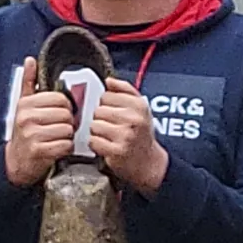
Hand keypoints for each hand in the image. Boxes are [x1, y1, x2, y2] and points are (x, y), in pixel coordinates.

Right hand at [0, 62, 75, 188]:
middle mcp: (26, 118)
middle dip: (67, 123)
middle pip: (66, 115)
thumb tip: (30, 60)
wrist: (16, 161)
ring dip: (67, 136)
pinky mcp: (38, 151)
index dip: (65, 107)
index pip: (60, 99)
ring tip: (57, 138)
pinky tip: (57, 148)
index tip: (59, 114)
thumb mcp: (24, 105)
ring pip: (67, 130)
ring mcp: (31, 135)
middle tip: (59, 128)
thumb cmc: (25, 131)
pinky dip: (65, 148)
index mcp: (25, 104)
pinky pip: (65, 145)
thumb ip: (29, 82)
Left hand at [83, 77, 169, 195]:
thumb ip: (125, 90)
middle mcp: (134, 119)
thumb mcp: (140, 108)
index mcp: (139, 106)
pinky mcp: (116, 151)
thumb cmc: (141, 134)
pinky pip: (93, 141)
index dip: (106, 105)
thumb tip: (108, 80)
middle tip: (111, 127)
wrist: (149, 162)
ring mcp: (125, 135)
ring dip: (97, 132)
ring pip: (94, 125)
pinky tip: (106, 145)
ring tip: (108, 136)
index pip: (107, 95)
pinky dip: (96, 144)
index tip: (113, 112)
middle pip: (98, 110)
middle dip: (101, 119)